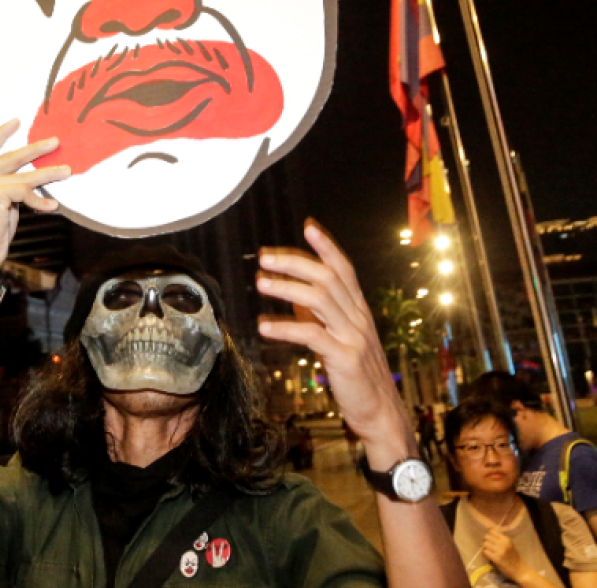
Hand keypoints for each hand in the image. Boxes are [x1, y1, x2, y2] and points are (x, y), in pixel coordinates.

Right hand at [0, 119, 69, 277]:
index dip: (1, 135)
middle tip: (55, 142)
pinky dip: (39, 199)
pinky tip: (50, 206)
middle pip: (8, 157)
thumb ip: (6, 188)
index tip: (16, 122)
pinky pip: (23, 191)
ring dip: (47, 173)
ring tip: (66, 171)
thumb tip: (31, 178)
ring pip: (21, 175)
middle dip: (34, 149)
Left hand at [256, 220, 413, 465]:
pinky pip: (312, 336)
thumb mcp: (341, 339)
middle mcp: (359, 318)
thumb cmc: (358, 376)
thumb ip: (321, 317)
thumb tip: (294, 297)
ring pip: (320, 300)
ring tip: (260, 283)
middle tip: (264, 257)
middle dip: (295, 263)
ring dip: (287, 288)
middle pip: (328, 278)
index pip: (344, 269)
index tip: (308, 226)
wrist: (382, 414)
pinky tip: (264, 327)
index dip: (327, 247)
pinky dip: (286, 327)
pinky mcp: (345, 359)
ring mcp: (354, 337)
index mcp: (359, 311)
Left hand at [482, 527, 524, 579]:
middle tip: (489, 545)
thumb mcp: (509, 545)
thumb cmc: (513, 556)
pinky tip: (489, 555)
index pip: (492, 530)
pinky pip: (485, 551)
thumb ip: (500, 538)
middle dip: (486, 540)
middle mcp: (503, 544)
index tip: (491, 538)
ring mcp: (499, 551)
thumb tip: (490, 529)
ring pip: (485, 543)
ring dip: (485, 547)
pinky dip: (485, 553)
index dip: (490, 534)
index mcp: (506, 539)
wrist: (519, 569)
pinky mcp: (496, 558)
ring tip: (489, 550)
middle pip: (487, 536)